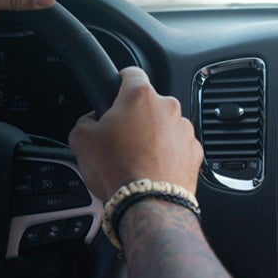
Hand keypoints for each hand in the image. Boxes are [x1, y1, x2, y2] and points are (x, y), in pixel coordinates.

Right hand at [69, 67, 203, 200]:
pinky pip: (179, 146)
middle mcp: (168, 107)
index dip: (120, 80)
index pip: (131, 72)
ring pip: (166, 125)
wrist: (149, 205)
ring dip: (154, 135)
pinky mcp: (196, 151)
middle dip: (136, 116)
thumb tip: (91, 121)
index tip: (117, 89)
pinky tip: (154, 168)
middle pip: (149, 104)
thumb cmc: (117, 170)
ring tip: (138, 158)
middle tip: (121, 138)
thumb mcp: (81, 140)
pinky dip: (169, 153)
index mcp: (140, 96)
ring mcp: (185, 130)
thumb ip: (85, 120)